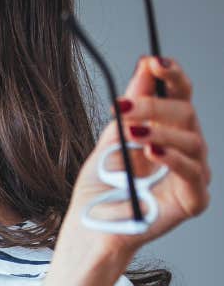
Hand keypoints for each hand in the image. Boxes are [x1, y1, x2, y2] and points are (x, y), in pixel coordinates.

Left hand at [61, 55, 210, 264]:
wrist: (91, 226)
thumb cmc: (102, 187)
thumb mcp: (112, 138)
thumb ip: (131, 106)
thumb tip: (144, 66)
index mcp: (168, 131)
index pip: (179, 95)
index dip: (171, 76)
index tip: (154, 60)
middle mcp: (185, 149)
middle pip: (186, 114)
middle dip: (153, 106)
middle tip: (122, 107)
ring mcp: (192, 174)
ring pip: (192, 140)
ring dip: (160, 132)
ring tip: (133, 134)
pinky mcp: (193, 199)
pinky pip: (193, 174)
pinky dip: (173, 159)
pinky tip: (152, 151)